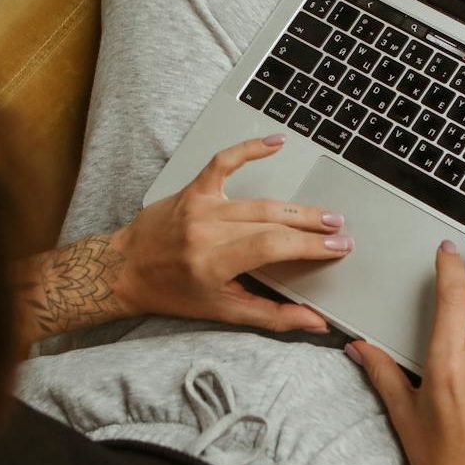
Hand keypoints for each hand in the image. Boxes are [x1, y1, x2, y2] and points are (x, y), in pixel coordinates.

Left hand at [110, 134, 351, 331]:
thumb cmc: (172, 293)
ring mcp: (199, 206)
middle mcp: (206, 231)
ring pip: (259, 201)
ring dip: (296, 206)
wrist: (123, 270)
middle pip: (272, 221)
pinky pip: (224, 162)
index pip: (273, 246)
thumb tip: (315, 322)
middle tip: (340, 232)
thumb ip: (273, 317)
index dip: (310, 246)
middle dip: (311, 227)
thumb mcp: (223, 311)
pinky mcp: (193, 189)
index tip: (337, 249)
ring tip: (324, 214)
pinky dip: (250, 149)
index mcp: (212, 263)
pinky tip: (276, 142)